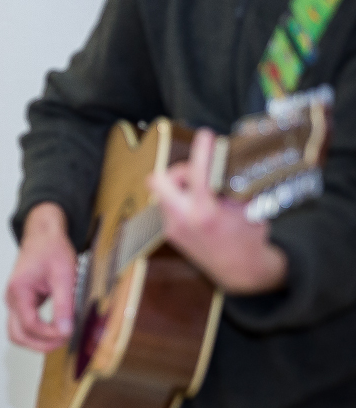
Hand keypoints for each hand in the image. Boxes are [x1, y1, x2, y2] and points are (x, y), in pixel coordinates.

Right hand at [6, 202, 77, 351]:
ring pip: (18, 333)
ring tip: (59, 338)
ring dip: (36, 342)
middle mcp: (12, 299)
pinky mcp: (21, 303)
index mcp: (19, 291)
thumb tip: (66, 330)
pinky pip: (24, 325)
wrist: (43, 234)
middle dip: (40, 344)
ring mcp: (14, 302)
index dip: (49, 334)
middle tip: (63, 341)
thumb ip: (64, 304)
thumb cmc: (51, 249)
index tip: (68, 333)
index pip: (30, 324)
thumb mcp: (64, 275)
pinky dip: (37, 333)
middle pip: (18, 335)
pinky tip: (55, 329)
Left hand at [148, 128, 286, 293]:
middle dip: (177, 170)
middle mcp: (183, 220)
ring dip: (180, 186)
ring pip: (163, 192)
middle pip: (158, 180)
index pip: (197, 172)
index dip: (202, 150)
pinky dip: (181, 200)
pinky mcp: (170, 233)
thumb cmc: (249, 238)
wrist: (241, 271)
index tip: (206, 136)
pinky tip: (198, 205)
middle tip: (196, 172)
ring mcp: (173, 228)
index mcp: (205, 213)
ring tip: (202, 191)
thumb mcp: (248, 207)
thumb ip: (232, 185)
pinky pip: (168, 206)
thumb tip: (223, 163)